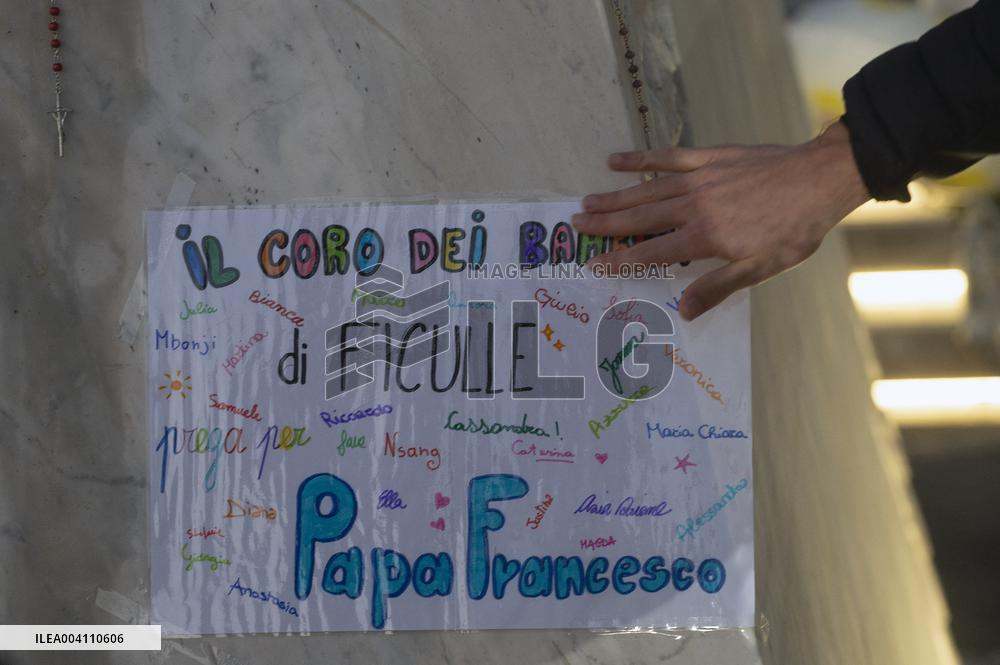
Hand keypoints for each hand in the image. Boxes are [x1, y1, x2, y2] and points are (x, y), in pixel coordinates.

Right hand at [571, 120, 870, 319]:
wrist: (819, 180)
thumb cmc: (793, 230)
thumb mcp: (760, 269)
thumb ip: (718, 287)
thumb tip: (682, 309)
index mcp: (704, 237)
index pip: (651, 252)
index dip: (620, 260)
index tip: (593, 264)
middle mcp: (694, 206)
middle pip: (641, 217)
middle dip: (606, 223)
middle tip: (577, 225)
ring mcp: (700, 178)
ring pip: (648, 189)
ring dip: (615, 197)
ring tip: (587, 201)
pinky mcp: (710, 157)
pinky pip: (668, 157)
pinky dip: (641, 159)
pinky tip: (616, 160)